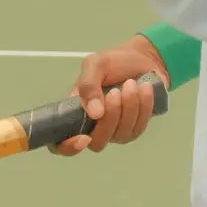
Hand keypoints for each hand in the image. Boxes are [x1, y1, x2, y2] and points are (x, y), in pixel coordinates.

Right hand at [51, 37, 171, 157]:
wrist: (142, 59)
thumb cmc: (114, 62)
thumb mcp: (95, 65)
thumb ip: (88, 85)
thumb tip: (94, 114)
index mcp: (75, 112)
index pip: (62, 143)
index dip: (67, 147)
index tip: (83, 137)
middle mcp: (93, 127)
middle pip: (97, 142)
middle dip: (109, 118)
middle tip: (115, 92)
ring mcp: (115, 131)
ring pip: (120, 134)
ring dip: (128, 107)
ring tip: (131, 83)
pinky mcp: (135, 128)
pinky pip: (139, 127)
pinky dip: (143, 107)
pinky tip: (144, 88)